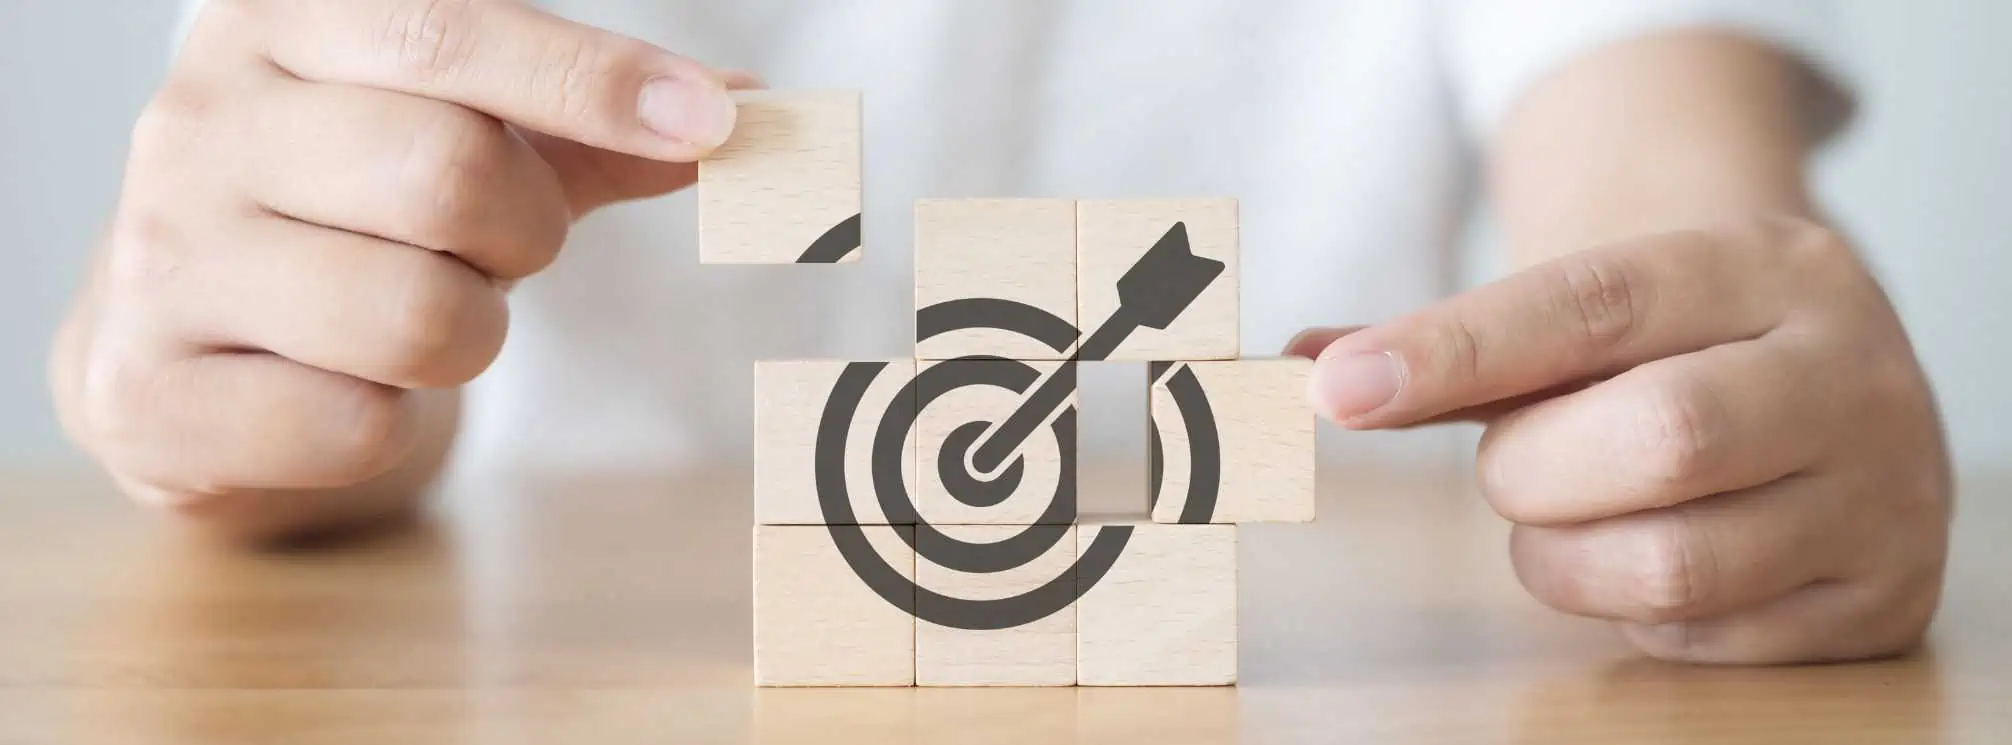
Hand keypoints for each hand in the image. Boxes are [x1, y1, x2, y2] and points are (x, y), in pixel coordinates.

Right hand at [51, 0, 750, 535]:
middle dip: (524, 229)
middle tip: (505, 242)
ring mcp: (161, 259)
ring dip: (468, 331)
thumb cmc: (347, 207)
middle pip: (445, 174)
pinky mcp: (149, 394)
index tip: (710, 123)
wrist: (174, 334)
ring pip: (412, 314)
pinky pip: (350, 426)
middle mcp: (198, 123)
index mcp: (279, 22)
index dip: (590, 79)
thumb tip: (745, 109)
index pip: (448, 30)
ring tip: (423, 308)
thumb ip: (587, 122)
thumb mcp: (456, 129)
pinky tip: (347, 384)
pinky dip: (390, 421)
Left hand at [1288, 216, 1952, 663]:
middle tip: (1517, 468)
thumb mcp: (1583, 319)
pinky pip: (1706, 639)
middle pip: (1661, 437)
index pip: (1592, 303)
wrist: (1832, 374)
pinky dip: (1638, 614)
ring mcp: (1884, 492)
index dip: (1453, 351)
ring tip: (1573, 519)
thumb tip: (1299, 365)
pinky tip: (1652, 555)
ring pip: (1675, 564)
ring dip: (1568, 560)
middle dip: (1535, 472)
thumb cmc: (1668, 348)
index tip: (1338, 389)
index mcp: (1764, 267)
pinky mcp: (1884, 601)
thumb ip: (1448, 345)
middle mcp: (1848, 371)